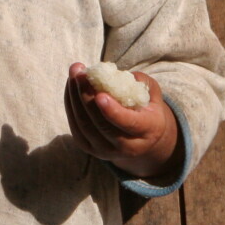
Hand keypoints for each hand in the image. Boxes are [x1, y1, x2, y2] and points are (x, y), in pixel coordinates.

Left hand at [65, 62, 181, 181]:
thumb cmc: (148, 109)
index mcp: (148, 130)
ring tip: (74, 74)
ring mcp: (106, 151)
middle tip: (81, 73)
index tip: (100, 95)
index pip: (128, 123)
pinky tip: (71, 86)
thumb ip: (140, 82)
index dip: (113, 111)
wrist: (143, 139)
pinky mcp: (89, 148)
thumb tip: (114, 74)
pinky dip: (71, 103)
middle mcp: (128, 146)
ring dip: (75, 97)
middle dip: (87, 96)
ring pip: (84, 125)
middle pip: (101, 124)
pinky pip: (75, 125)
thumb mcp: (152, 94)